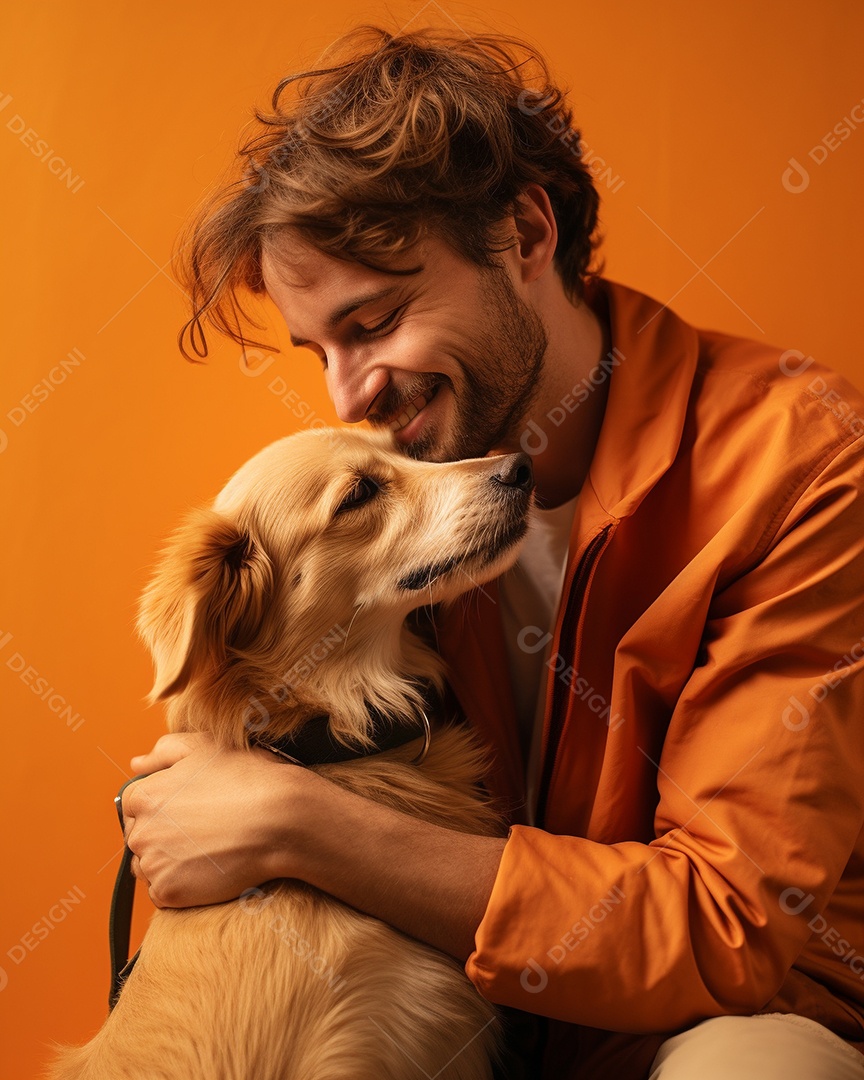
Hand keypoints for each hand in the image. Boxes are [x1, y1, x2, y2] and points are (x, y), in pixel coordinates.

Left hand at [122, 732, 306, 908]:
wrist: (281, 819)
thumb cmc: (247, 777)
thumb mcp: (205, 747)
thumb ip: (164, 751)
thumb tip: (136, 763)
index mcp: (145, 795)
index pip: (132, 805)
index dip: (161, 805)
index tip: (189, 809)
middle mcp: (141, 831)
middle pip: (139, 836)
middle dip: (163, 833)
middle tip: (203, 829)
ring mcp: (154, 864)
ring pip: (148, 866)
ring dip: (169, 861)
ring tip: (208, 848)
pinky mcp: (170, 892)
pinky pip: (162, 893)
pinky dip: (181, 885)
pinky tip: (209, 868)